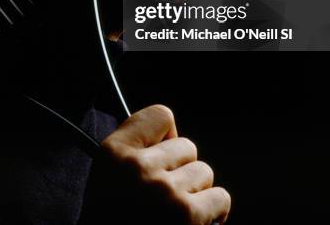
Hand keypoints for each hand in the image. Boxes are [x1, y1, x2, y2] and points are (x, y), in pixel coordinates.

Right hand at [80, 104, 230, 224]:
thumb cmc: (116, 219)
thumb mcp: (110, 177)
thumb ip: (136, 149)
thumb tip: (175, 136)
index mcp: (112, 152)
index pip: (161, 115)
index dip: (167, 137)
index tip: (161, 157)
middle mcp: (136, 167)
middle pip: (187, 146)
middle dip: (182, 171)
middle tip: (162, 199)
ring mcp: (162, 191)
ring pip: (204, 172)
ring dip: (196, 194)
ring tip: (174, 217)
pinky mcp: (186, 216)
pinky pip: (220, 198)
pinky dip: (213, 215)